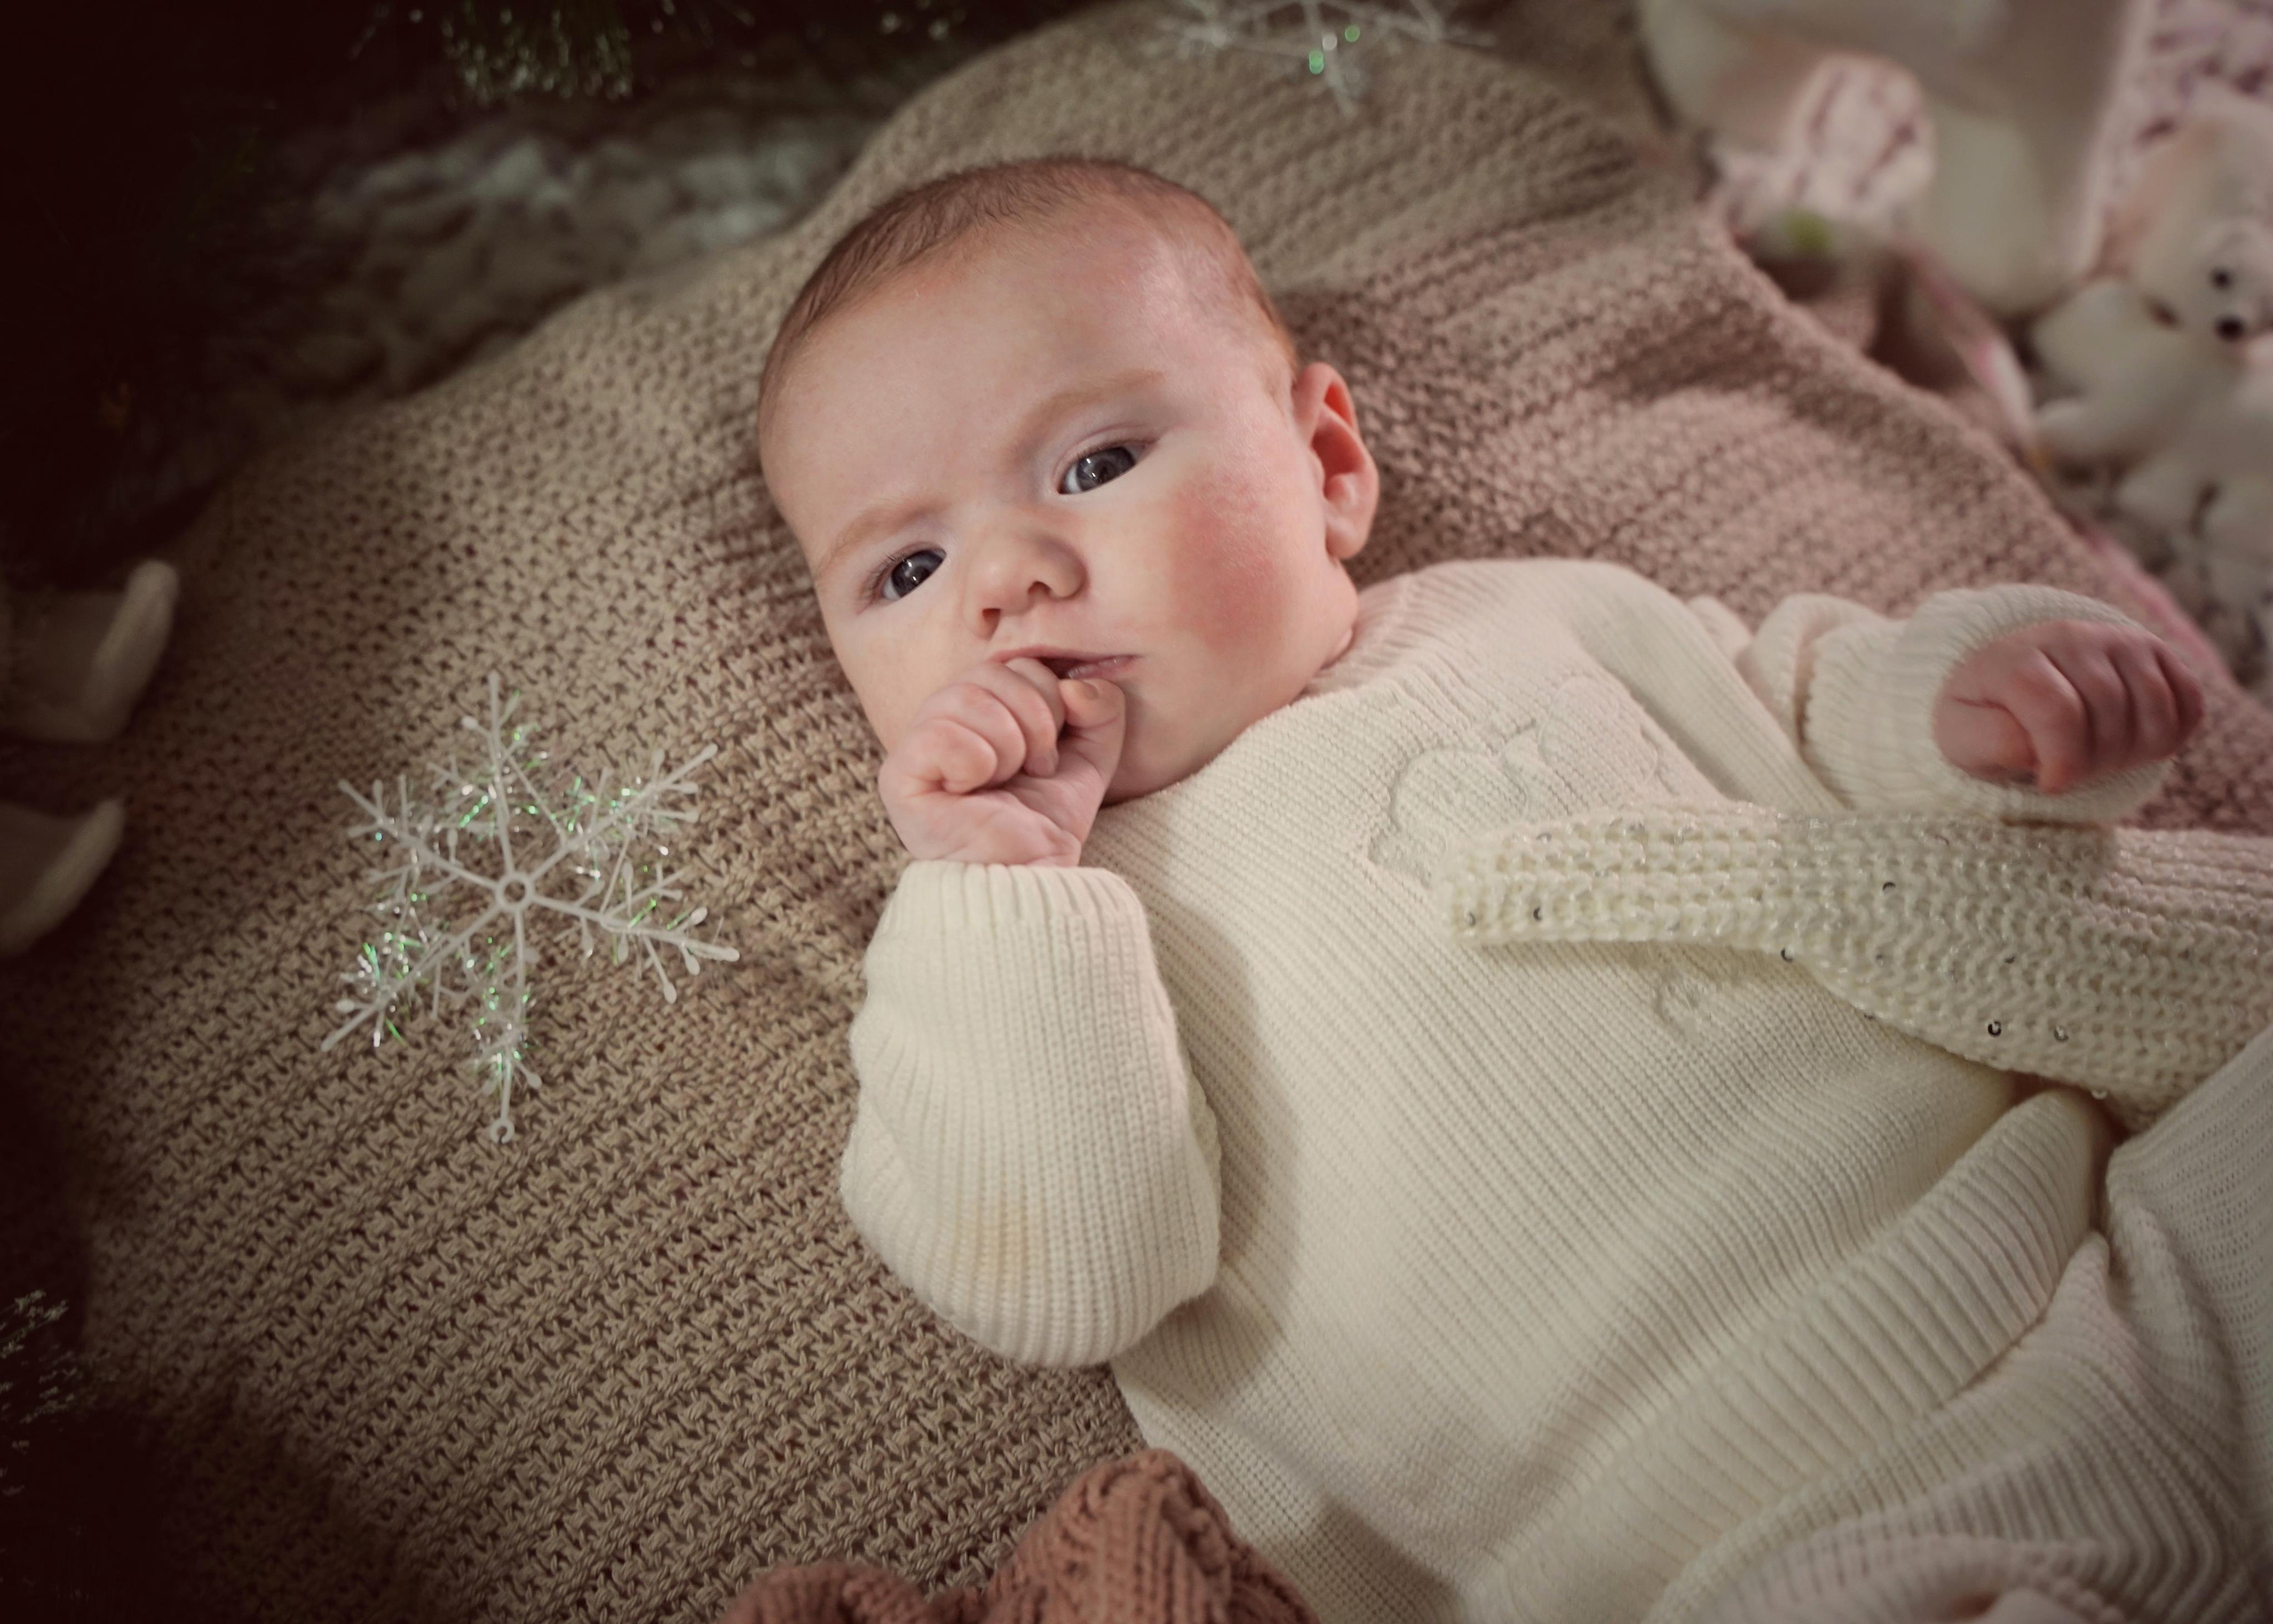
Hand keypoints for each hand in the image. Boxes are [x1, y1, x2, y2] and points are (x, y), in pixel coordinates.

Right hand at [878, 658, 1126, 866]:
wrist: (1028, 879)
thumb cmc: (1046, 823)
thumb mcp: (1090, 757)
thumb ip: (1100, 708)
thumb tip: (1076, 684)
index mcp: (978, 712)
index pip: (1011, 664)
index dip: (1047, 700)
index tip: (1050, 756)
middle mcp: (941, 721)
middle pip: (988, 672)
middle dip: (1033, 720)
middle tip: (1034, 769)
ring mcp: (914, 747)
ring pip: (963, 697)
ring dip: (1007, 745)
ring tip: (1006, 782)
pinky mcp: (898, 777)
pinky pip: (938, 734)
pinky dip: (973, 763)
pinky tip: (972, 792)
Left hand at [1932, 619, 2202, 793]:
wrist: (2011, 681)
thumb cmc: (1985, 717)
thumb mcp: (1962, 736)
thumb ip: (1989, 742)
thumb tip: (2033, 750)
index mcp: (2016, 659)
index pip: (2059, 712)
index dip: (2063, 761)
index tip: (2050, 784)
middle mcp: (2071, 638)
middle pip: (2110, 713)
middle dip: (2094, 762)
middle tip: (2070, 774)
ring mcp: (2118, 640)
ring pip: (2155, 710)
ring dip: (2132, 754)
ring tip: (2096, 761)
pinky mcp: (2155, 652)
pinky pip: (2188, 704)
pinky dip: (2168, 738)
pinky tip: (2132, 746)